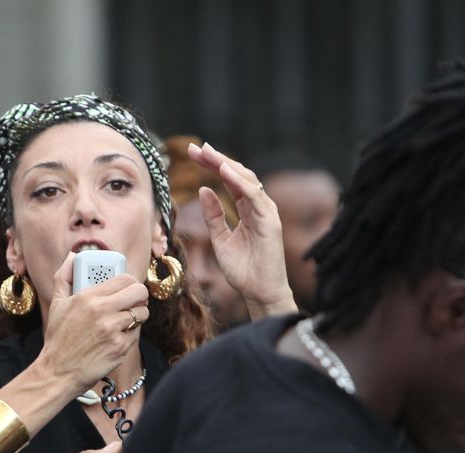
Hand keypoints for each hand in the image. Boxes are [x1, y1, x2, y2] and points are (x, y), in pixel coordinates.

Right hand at [34, 253, 149, 391]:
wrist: (58, 372)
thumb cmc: (58, 338)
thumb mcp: (57, 303)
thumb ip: (65, 276)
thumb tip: (73, 256)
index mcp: (87, 297)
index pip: (124, 279)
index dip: (131, 281)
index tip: (128, 286)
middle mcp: (102, 311)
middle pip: (139, 292)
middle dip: (140, 295)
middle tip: (134, 300)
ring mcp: (113, 330)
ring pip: (142, 313)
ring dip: (137, 315)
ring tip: (126, 319)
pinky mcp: (120, 348)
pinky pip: (137, 333)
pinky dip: (131, 334)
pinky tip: (117, 337)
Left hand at [188, 142, 296, 317]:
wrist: (259, 293)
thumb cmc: (243, 271)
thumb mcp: (220, 240)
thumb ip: (213, 216)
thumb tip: (203, 190)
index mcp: (247, 210)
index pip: (229, 180)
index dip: (212, 165)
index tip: (193, 153)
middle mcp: (258, 207)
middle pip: (237, 175)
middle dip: (216, 159)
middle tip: (196, 147)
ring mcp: (266, 212)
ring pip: (247, 180)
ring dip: (226, 165)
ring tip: (208, 153)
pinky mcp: (270, 221)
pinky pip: (254, 195)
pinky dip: (239, 182)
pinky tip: (223, 171)